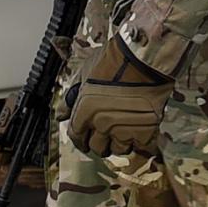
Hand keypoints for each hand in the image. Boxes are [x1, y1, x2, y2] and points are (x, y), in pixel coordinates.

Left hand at [66, 33, 170, 156]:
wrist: (144, 56)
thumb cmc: (115, 58)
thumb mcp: (85, 72)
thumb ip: (71, 96)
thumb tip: (61, 113)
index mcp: (84, 111)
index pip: (76, 136)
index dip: (80, 138)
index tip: (85, 139)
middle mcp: (102, 123)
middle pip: (97, 147)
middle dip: (100, 142)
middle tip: (107, 134)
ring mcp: (125, 129)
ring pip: (119, 150)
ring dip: (121, 143)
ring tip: (125, 131)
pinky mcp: (146, 130)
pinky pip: (141, 146)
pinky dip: (142, 142)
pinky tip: (142, 132)